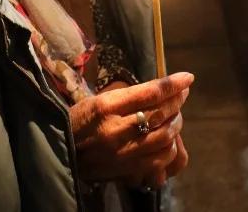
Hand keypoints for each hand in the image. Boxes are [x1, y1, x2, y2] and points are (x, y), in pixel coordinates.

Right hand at [70, 73, 193, 185]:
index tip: (187, 78)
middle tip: (182, 94)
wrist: (60, 153)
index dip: (173, 84)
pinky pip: (159, 159)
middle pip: (160, 113)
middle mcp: (116, 128)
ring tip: (175, 116)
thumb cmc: (78, 121)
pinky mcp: (127, 169)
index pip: (150, 92)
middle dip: (177, 102)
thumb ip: (127, 97)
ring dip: (176, 124)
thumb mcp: (97, 100)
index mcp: (107, 106)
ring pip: (164, 136)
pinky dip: (170, 147)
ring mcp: (123, 151)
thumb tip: (159, 91)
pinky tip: (169, 140)